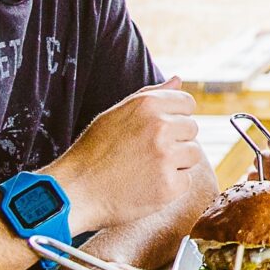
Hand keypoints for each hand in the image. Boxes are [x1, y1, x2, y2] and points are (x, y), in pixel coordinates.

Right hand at [44, 85, 216, 232]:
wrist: (76, 191)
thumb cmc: (94, 151)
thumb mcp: (116, 114)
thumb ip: (151, 95)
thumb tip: (178, 79)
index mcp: (148, 104)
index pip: (187, 103)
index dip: (175, 117)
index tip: (159, 131)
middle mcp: (160, 126)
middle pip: (192, 129)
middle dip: (176, 140)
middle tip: (148, 153)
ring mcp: (165, 157)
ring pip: (193, 154)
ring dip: (177, 162)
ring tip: (147, 169)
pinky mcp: (169, 185)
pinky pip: (186, 181)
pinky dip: (171, 186)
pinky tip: (147, 186)